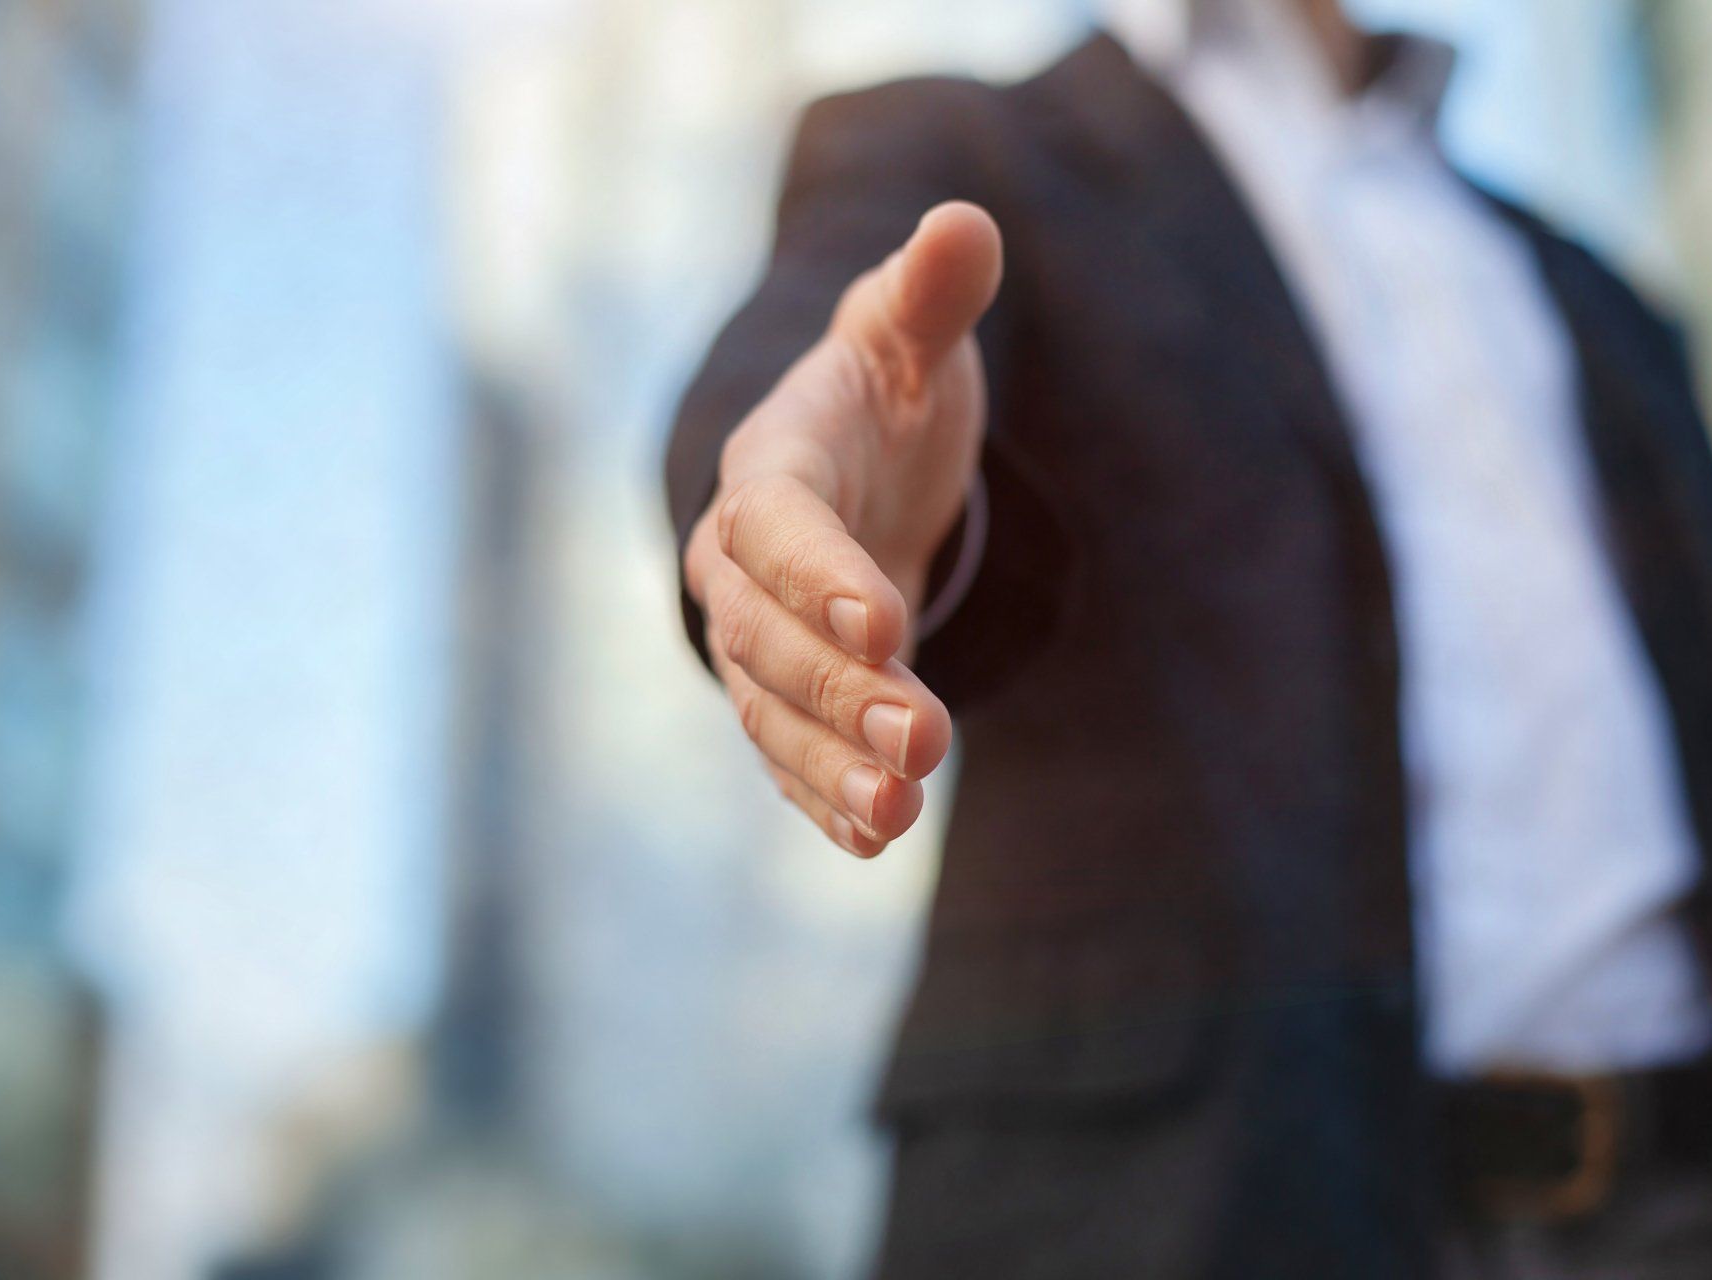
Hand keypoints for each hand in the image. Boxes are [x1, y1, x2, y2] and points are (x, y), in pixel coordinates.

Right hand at [683, 202, 1002, 855]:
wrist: (843, 466)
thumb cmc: (882, 391)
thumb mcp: (906, 336)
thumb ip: (931, 293)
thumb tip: (967, 221)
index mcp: (773, 470)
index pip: (780, 524)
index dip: (821, 574)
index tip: (888, 621)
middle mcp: (744, 564)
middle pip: (772, 638)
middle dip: (843, 690)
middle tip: (925, 738)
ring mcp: (758, 638)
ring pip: (774, 713)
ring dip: (830, 766)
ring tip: (897, 813)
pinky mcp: (785, 695)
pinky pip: (789, 754)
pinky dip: (824, 796)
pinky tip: (876, 836)